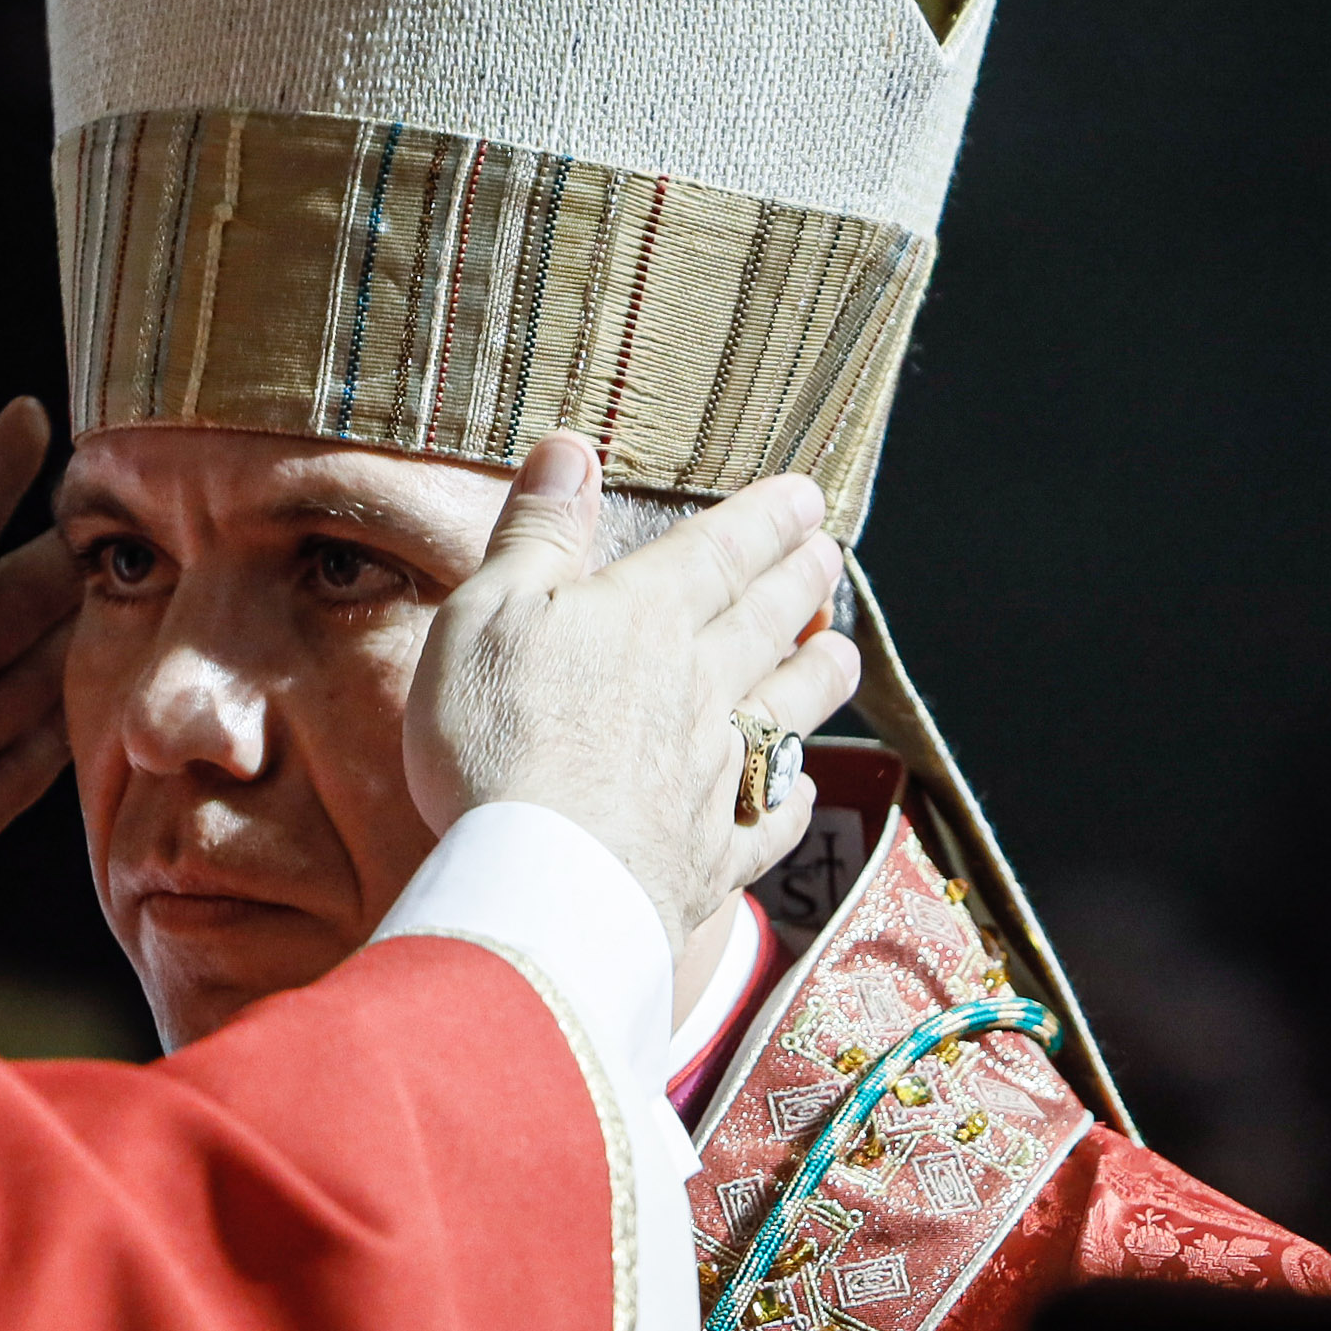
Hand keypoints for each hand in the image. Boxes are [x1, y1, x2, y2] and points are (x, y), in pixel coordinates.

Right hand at [403, 433, 854, 953]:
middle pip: (764, 624)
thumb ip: (536, 533)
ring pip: (787, 713)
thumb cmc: (496, 738)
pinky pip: (767, 819)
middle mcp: (699, 688)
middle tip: (831, 556)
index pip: (720, 552)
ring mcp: (714, 774)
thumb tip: (572, 449)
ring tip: (843, 653)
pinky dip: (789, 799)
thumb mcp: (487, 610)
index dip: (765, 520)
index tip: (807, 498)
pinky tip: (800, 792)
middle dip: (800, 583)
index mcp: (646, 619)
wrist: (540, 881)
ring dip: (818, 677)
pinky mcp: (711, 854)